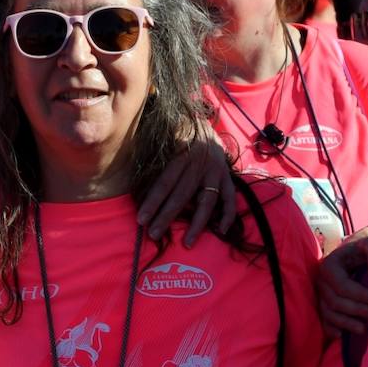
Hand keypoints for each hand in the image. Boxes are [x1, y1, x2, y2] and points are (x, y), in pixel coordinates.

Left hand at [137, 132, 236, 246]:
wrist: (205, 124)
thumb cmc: (178, 135)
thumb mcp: (166, 139)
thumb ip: (157, 157)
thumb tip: (137, 182)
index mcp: (181, 153)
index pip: (165, 182)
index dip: (153, 202)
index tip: (141, 219)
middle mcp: (200, 164)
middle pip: (182, 195)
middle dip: (166, 217)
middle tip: (154, 234)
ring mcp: (216, 171)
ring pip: (206, 202)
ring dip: (197, 224)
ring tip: (187, 242)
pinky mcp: (228, 176)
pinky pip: (230, 198)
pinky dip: (227, 214)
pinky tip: (221, 230)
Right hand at [316, 228, 367, 335]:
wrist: (362, 255)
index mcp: (329, 264)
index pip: (340, 284)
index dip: (359, 294)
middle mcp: (321, 280)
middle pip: (334, 301)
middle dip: (356, 310)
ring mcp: (320, 294)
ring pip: (328, 313)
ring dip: (345, 323)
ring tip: (364, 329)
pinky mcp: (323, 304)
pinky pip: (323, 320)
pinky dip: (331, 329)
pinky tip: (343, 335)